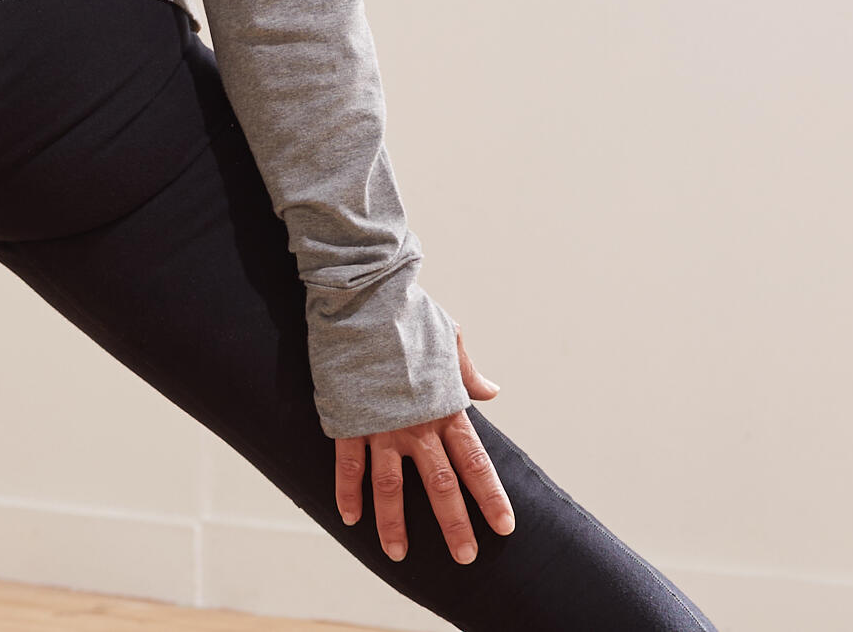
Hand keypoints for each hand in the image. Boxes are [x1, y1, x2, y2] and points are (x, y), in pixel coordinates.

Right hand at [333, 328, 513, 565]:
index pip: (475, 462)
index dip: (490, 496)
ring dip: (395, 523)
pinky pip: (348, 464)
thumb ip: (467, 372)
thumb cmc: (410, 312)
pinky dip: (348, 492)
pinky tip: (351, 518)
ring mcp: (381, 425)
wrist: (365, 296)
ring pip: (391, 486)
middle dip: (455, 525)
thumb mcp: (449, 338)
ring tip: (399, 555)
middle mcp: (417, 425)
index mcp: (445, 407)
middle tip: (466, 557)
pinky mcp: (349, 419)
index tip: (504, 526)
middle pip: (440, 485)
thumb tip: (491, 391)